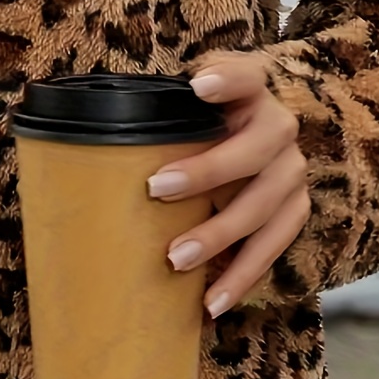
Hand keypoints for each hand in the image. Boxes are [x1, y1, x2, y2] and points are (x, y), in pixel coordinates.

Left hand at [146, 54, 310, 317]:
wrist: (249, 139)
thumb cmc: (200, 123)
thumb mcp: (184, 103)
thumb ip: (158, 107)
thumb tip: (82, 129)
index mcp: (252, 91)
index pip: (245, 76)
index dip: (227, 79)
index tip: (198, 87)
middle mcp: (279, 128)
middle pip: (255, 150)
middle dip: (207, 171)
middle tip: (156, 189)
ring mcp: (291, 172)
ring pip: (265, 206)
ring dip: (221, 236)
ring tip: (176, 261)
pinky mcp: (295, 210)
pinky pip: (274, 246)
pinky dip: (242, 276)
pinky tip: (209, 302)